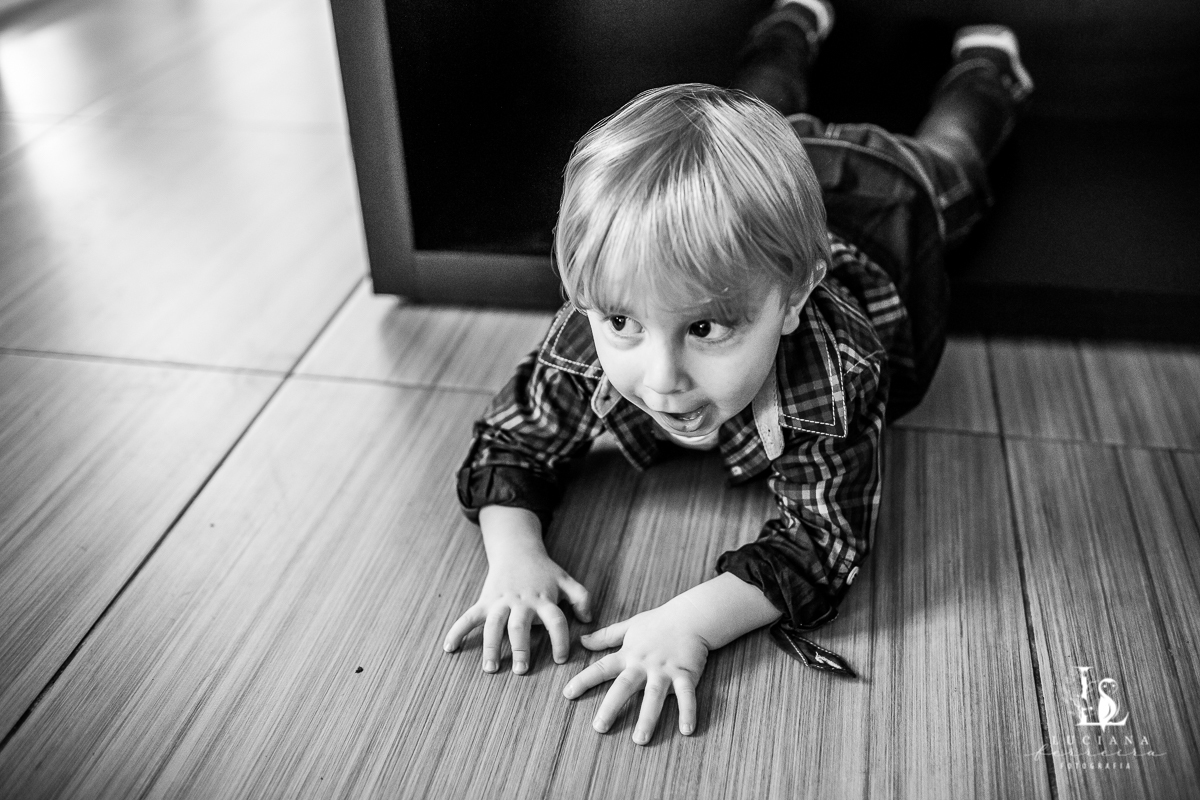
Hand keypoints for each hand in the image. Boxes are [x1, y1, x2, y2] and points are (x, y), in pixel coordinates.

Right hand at [443, 552, 591, 674]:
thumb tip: (588, 620)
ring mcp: (501, 602)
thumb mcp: (566, 579)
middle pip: (519, 625)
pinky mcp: (485, 601)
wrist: (517, 549)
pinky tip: (449, 648)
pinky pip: (468, 617)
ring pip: (493, 624)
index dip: (560, 639)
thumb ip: (582, 597)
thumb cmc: (544, 571)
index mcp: (544, 599)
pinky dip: (457, 631)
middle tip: (521, 669)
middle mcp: (521, 602)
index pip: (555, 620)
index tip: (560, 659)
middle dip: (520, 647)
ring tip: (490, 668)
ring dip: (490, 646)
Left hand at [562, 603, 708, 744]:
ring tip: (639, 739)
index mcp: (629, 654)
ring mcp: (665, 670)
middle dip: (611, 706)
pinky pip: (686, 695)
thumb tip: (582, 641)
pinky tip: (687, 730)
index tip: (567, 695)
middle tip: (599, 727)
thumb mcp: (629, 626)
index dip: (584, 680)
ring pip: (654, 695)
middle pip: (624, 686)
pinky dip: (687, 711)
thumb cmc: (658, 622)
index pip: (602, 668)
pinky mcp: (686, 674)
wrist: (690, 616)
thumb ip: (606, 637)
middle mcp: (644, 664)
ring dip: (647, 718)